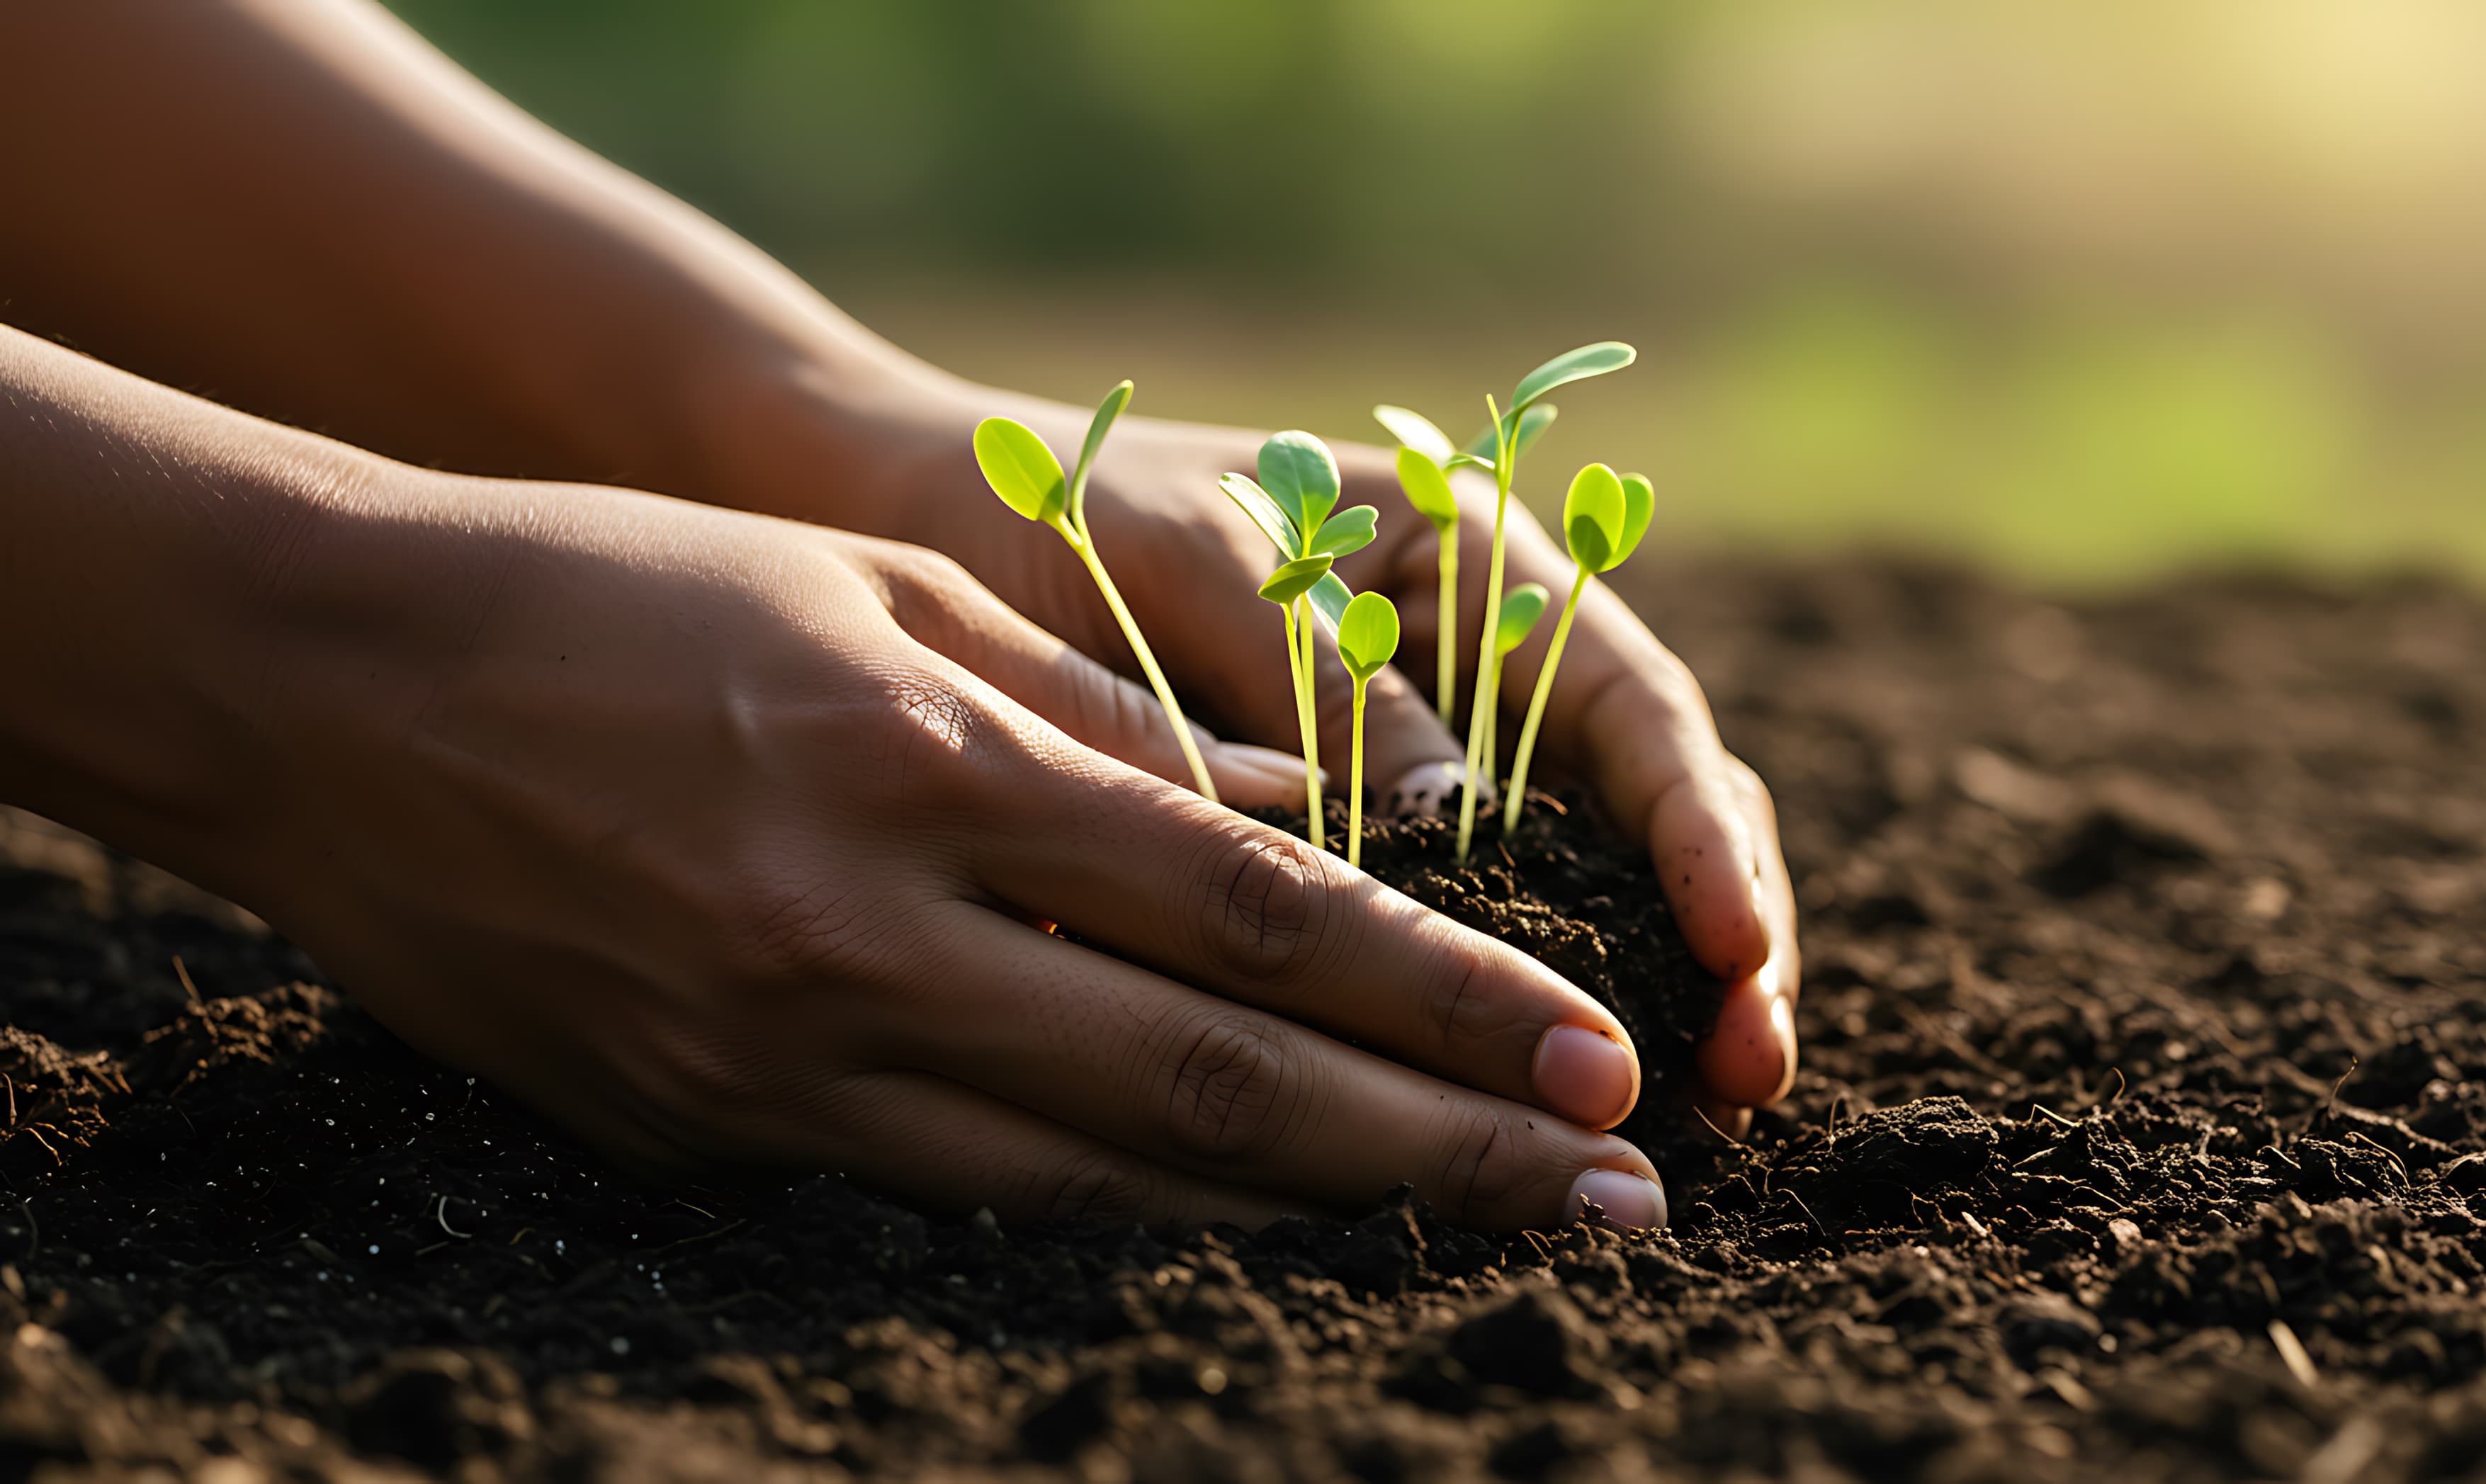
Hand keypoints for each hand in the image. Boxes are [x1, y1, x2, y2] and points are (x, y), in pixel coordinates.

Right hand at [215, 473, 1665, 1229]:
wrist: (330, 689)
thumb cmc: (628, 590)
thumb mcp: (886, 595)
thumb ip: (1105, 718)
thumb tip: (1315, 816)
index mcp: (931, 768)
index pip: (1254, 915)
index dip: (1445, 1001)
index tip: (1592, 1061)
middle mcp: (870, 938)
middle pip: (1213, 1086)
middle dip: (1438, 1153)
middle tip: (1615, 1203)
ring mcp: (779, 1058)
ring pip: (1097, 1180)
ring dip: (1306, 1218)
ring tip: (1469, 1234)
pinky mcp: (706, 1133)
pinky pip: (954, 1192)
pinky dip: (1116, 1214)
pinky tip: (1239, 1231)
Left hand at [824, 383, 1799, 1135]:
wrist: (930, 525)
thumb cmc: (1059, 515)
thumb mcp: (1188, 571)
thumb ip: (1320, 681)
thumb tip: (1464, 828)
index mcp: (1470, 565)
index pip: (1632, 702)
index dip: (1701, 830)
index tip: (1738, 948)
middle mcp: (1480, 667)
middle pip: (1650, 806)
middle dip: (1718, 934)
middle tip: (1745, 1075)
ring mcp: (1430, 759)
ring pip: (1585, 883)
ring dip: (1642, 991)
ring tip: (1688, 1116)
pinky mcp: (1359, 844)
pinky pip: (1464, 930)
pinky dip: (1510, 1009)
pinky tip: (1532, 1100)